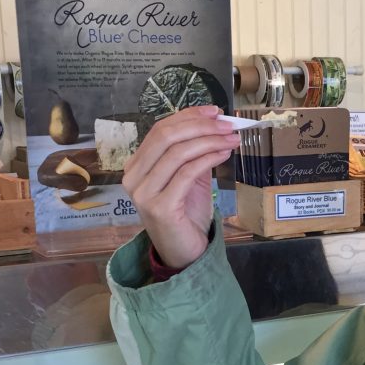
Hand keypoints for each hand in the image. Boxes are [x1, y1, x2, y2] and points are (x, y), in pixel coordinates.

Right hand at [122, 105, 239, 269]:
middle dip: (201, 126)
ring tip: (232, 139)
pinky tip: (224, 154)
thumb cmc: (186, 215)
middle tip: (227, 124)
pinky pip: (187, 173)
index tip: (215, 111)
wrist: (183, 253)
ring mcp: (143, 193)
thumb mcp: (190, 178)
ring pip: (177, 152)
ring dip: (209, 140)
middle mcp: (133, 177)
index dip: (188, 116)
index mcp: (136, 166)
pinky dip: (208, 158)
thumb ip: (194, 153)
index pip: (160, 130)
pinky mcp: (160, 207)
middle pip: (166, 136)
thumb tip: (214, 124)